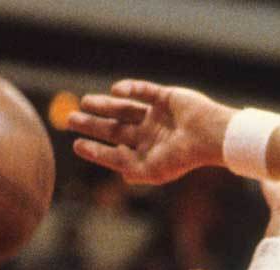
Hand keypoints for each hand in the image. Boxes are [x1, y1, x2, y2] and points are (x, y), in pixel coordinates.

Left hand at [68, 80, 235, 184]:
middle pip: (115, 127)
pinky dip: (129, 89)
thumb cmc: (181, 158)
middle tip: (70, 120)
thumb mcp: (150, 170)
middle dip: (93, 124)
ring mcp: (157, 115)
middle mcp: (150, 134)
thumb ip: (127, 168)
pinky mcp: (166, 97)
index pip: (116, 150)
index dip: (96, 149)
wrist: (209, 136)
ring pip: (124, 108)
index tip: (76, 145)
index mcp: (147, 153)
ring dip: (104, 105)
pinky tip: (115, 91)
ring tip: (84, 102)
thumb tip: (112, 168)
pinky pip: (143, 90)